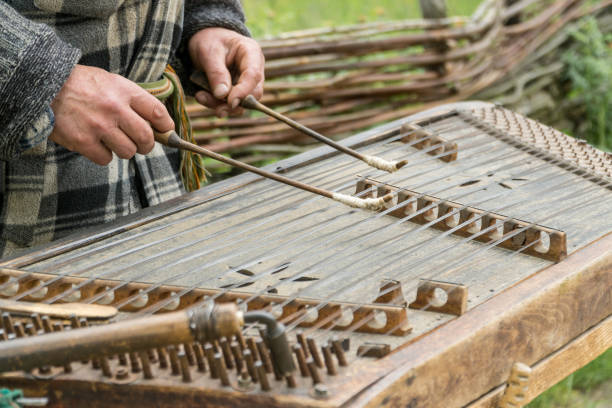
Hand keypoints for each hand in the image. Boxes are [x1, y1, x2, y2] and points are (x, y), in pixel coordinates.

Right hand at [49, 65, 174, 164]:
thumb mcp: (110, 81)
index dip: (166, 126)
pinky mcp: (83, 141)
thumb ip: (132, 98)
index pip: (158, 112)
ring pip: (129, 151)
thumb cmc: (80, 84)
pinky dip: (103, 155)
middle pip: (147, 138)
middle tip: (141, 144)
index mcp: (124, 91)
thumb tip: (156, 121)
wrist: (43, 85)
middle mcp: (115, 109)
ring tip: (113, 140)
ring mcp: (99, 126)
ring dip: (124, 150)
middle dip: (147, 144)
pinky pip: (106, 159)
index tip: (165, 131)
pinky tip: (95, 144)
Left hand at [188, 27, 263, 117]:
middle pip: (252, 93)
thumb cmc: (209, 40)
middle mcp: (254, 69)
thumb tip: (223, 95)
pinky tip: (201, 96)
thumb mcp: (208, 52)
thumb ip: (216, 73)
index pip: (253, 75)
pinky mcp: (237, 92)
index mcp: (251, 53)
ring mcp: (247, 82)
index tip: (230, 102)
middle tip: (213, 106)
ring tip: (200, 97)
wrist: (205, 41)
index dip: (244, 91)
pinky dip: (216, 104)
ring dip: (221, 105)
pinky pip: (231, 104)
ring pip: (241, 103)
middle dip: (232, 103)